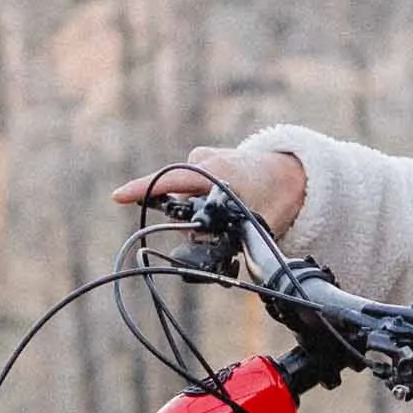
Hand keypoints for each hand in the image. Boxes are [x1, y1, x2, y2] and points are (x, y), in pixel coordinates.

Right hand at [111, 143, 306, 239]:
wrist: (295, 172)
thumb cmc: (278, 196)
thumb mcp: (255, 222)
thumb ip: (225, 238)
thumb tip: (202, 255)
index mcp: (214, 170)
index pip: (169, 180)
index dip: (141, 190)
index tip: (118, 197)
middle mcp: (205, 160)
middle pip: (180, 198)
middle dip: (192, 220)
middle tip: (221, 232)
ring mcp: (206, 158)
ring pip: (189, 196)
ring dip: (202, 211)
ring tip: (236, 213)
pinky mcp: (208, 160)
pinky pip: (195, 187)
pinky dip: (204, 200)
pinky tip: (230, 204)